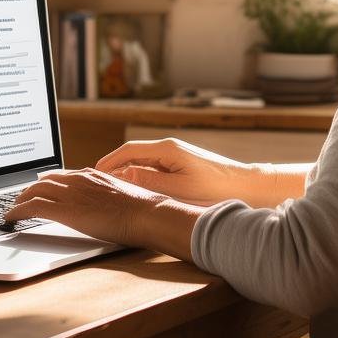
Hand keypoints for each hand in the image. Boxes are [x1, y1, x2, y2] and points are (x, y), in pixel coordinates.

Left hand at [4, 167, 202, 260]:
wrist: (147, 214)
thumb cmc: (143, 210)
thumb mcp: (123, 196)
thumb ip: (110, 196)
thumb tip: (109, 205)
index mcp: (93, 175)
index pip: (62, 175)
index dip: (47, 182)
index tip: (40, 187)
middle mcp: (79, 180)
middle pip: (44, 180)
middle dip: (29, 189)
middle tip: (20, 198)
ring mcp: (71, 193)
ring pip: (34, 191)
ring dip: (20, 200)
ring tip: (13, 208)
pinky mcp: (66, 211)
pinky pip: (32, 207)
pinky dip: (17, 211)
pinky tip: (10, 218)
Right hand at [94, 137, 283, 208]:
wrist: (244, 186)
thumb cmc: (215, 188)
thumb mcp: (178, 189)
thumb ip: (149, 182)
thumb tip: (123, 176)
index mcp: (167, 149)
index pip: (128, 151)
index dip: (108, 161)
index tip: (93, 172)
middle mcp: (169, 148)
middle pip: (132, 154)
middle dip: (113, 166)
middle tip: (95, 181)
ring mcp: (175, 155)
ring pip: (142, 162)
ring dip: (125, 172)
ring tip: (109, 186)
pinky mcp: (180, 164)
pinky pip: (153, 168)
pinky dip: (139, 176)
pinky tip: (133, 189)